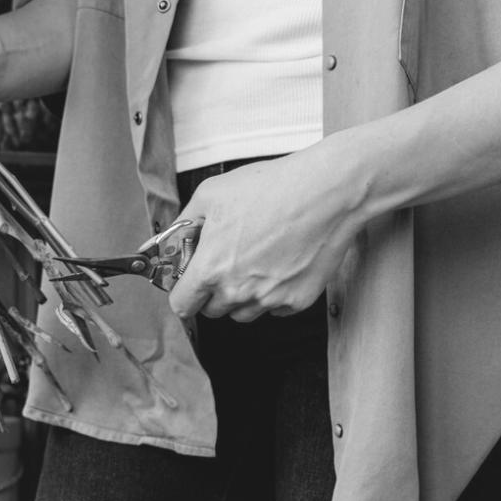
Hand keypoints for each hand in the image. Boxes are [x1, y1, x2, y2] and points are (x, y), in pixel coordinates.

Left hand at [168, 140, 370, 322]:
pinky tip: (281, 264)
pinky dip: (273, 294)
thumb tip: (173, 236)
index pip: (182, 305)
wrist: (327, 191)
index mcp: (211, 268)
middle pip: (213, 311)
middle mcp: (238, 290)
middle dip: (213, 292)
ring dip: (242, 296)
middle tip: (227, 263)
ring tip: (256, 261)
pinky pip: (275, 309)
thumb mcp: (212, 193)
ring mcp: (269, 299)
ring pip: (243, 313)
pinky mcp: (297, 301)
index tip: (189, 286)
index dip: (183, 294)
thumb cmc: (272, 187)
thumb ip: (185, 222)